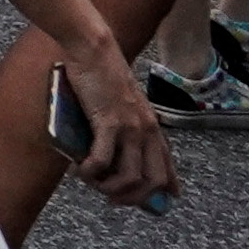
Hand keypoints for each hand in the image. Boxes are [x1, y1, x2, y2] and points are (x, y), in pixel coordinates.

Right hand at [51, 26, 175, 205]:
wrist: (93, 48)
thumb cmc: (103, 70)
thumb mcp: (124, 101)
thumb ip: (125, 121)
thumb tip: (112, 143)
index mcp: (152, 126)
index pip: (168, 165)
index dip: (168, 188)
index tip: (166, 200)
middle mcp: (147, 130)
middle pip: (153, 181)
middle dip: (133, 198)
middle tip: (113, 198)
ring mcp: (130, 128)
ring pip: (130, 178)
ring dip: (110, 188)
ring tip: (93, 183)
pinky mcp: (109, 123)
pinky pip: (103, 160)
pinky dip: (91, 172)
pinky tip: (80, 170)